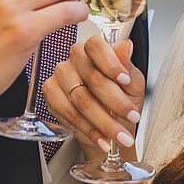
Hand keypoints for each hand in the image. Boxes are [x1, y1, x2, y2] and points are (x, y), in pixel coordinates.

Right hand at [42, 35, 143, 154]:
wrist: (111, 123)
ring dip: (104, 122)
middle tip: (132, 117)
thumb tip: (126, 46)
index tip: (125, 81)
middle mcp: (76, 59)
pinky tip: (102, 138)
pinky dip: (89, 130)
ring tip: (120, 135)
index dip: (111, 64)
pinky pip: (68, 113)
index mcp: (95, 50)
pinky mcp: (50, 93)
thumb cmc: (122, 98)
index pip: (96, 45)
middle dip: (116, 102)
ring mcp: (60, 75)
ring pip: (81, 99)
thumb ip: (128, 66)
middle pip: (92, 78)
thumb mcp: (133, 83)